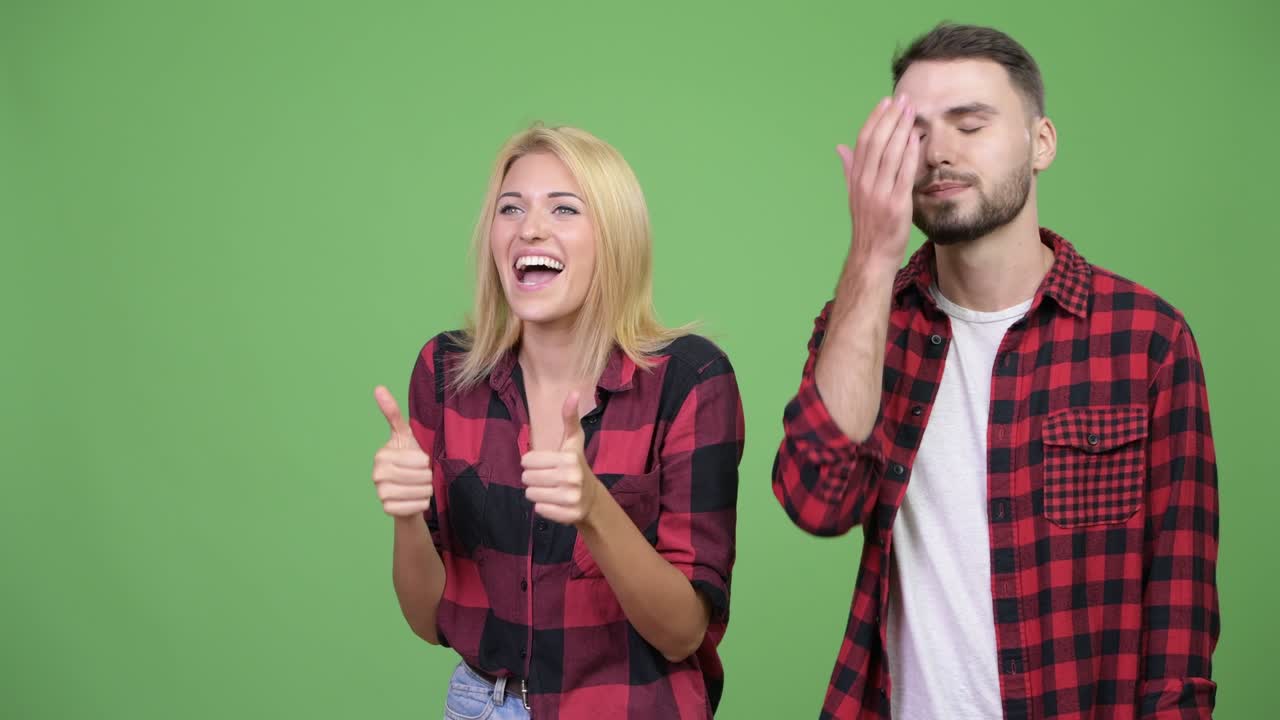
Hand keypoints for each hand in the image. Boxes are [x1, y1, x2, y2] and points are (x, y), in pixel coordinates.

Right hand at [371, 386, 433, 516]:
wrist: (407, 491)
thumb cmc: (408, 459)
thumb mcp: (405, 435)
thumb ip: (393, 413)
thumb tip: (378, 387)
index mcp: (381, 455)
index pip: (420, 459)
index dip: (426, 461)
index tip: (419, 460)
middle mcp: (376, 474)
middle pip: (421, 476)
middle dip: (428, 476)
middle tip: (421, 476)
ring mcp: (381, 494)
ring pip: (421, 491)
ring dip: (427, 490)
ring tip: (419, 486)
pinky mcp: (388, 510)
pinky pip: (417, 506)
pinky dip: (422, 503)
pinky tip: (416, 499)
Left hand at [520, 392, 600, 525]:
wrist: (591, 498)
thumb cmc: (575, 464)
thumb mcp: (573, 441)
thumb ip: (569, 418)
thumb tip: (573, 392)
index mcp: (569, 458)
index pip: (527, 461)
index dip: (532, 463)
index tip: (545, 464)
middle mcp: (572, 478)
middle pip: (527, 478)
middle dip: (533, 478)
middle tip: (547, 478)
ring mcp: (572, 498)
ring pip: (531, 494)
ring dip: (536, 492)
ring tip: (550, 490)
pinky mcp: (569, 515)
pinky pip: (539, 509)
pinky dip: (543, 506)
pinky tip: (554, 502)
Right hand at [837, 95, 920, 269]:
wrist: (872, 254)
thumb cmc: (868, 224)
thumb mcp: (854, 194)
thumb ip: (849, 169)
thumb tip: (840, 148)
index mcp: (855, 179)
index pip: (863, 141)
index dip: (875, 119)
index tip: (886, 102)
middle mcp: (865, 183)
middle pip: (876, 142)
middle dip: (890, 117)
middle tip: (902, 99)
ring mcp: (879, 193)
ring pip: (889, 154)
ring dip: (901, 129)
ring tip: (911, 111)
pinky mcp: (896, 204)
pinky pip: (903, 173)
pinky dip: (909, 153)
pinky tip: (916, 138)